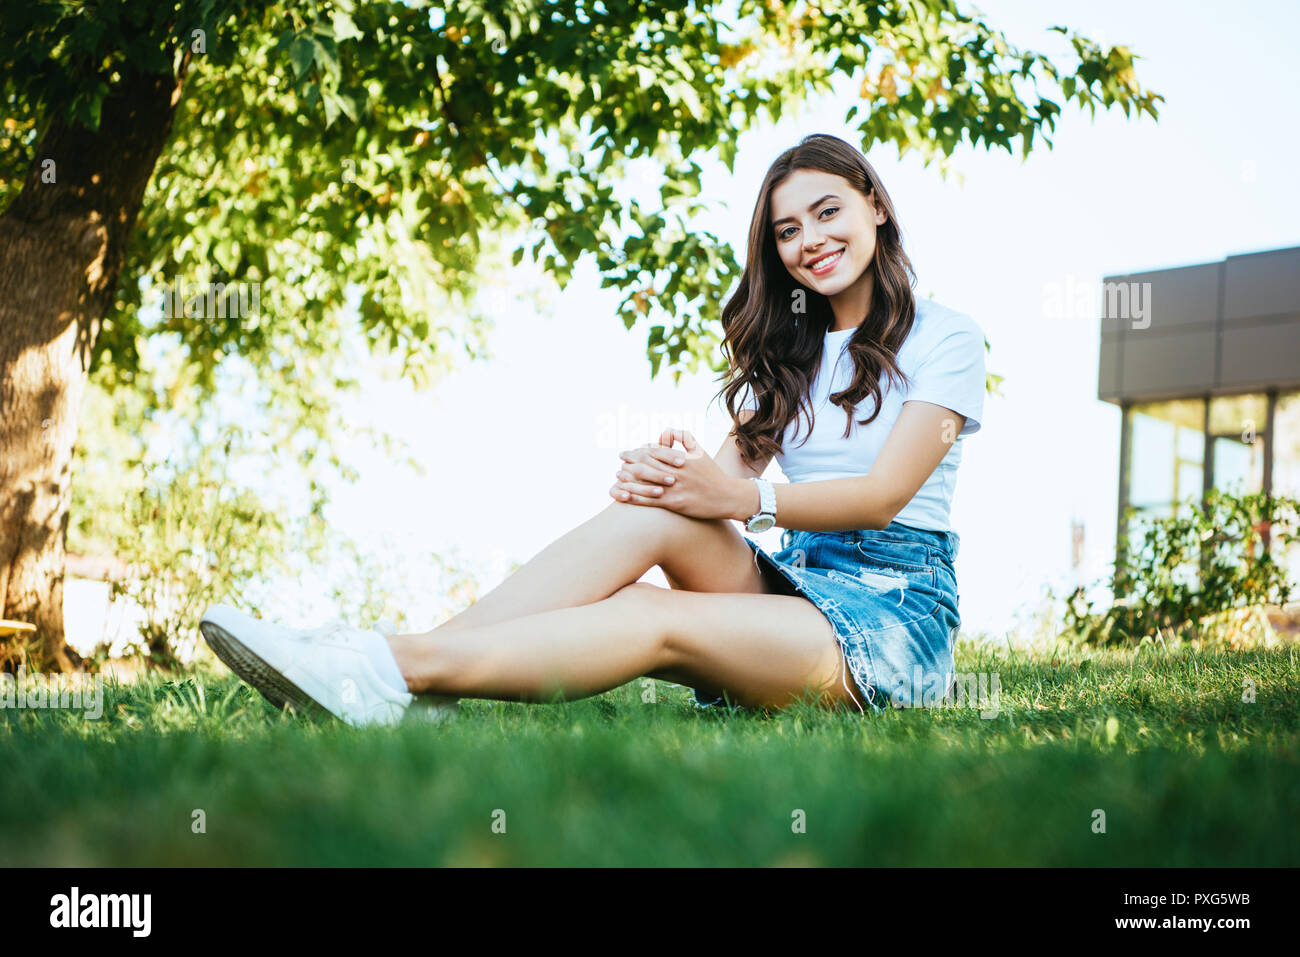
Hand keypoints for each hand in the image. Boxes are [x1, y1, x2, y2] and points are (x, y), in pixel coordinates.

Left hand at [609, 428, 752, 520]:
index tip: (627, 452)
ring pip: (646, 482)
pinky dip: (636, 497)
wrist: (727, 496)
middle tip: (619, 462)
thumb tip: (667, 430)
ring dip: (629, 479)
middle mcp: (676, 472)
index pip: (654, 452)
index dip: (638, 451)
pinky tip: (625, 496)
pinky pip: (651, 500)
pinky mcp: (675, 503)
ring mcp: (675, 488)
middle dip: (630, 463)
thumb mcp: (700, 451)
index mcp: (681, 458)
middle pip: (647, 465)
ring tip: (618, 476)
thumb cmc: (712, 473)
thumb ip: (684, 437)